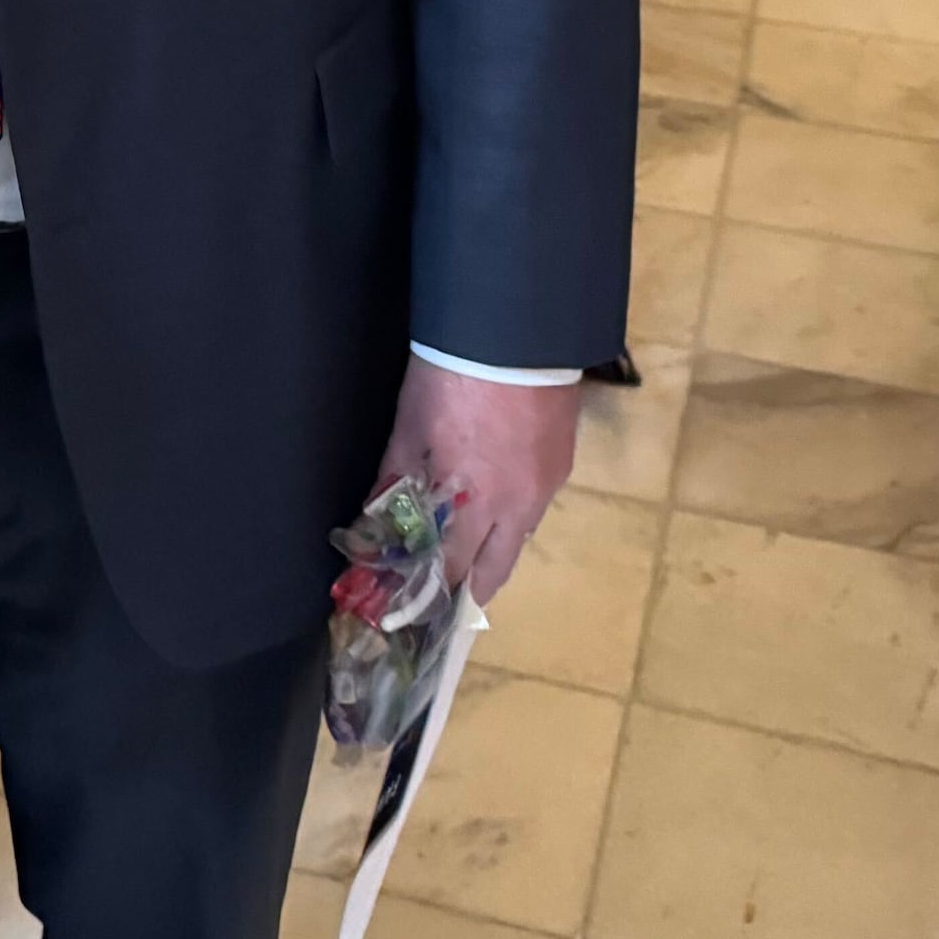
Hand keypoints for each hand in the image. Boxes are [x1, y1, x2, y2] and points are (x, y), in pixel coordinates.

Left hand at [375, 359, 582, 606]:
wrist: (514, 330)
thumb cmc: (450, 376)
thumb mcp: (410, 425)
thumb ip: (396, 473)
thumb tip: (377, 512)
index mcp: (473, 500)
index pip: (451, 566)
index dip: (432, 590)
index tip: (415, 608)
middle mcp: (516, 506)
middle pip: (495, 570)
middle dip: (469, 589)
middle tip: (446, 598)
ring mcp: (545, 486)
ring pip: (519, 538)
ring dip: (494, 550)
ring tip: (469, 552)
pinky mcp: (562, 462)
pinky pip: (536, 506)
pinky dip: (514, 514)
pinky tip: (496, 505)